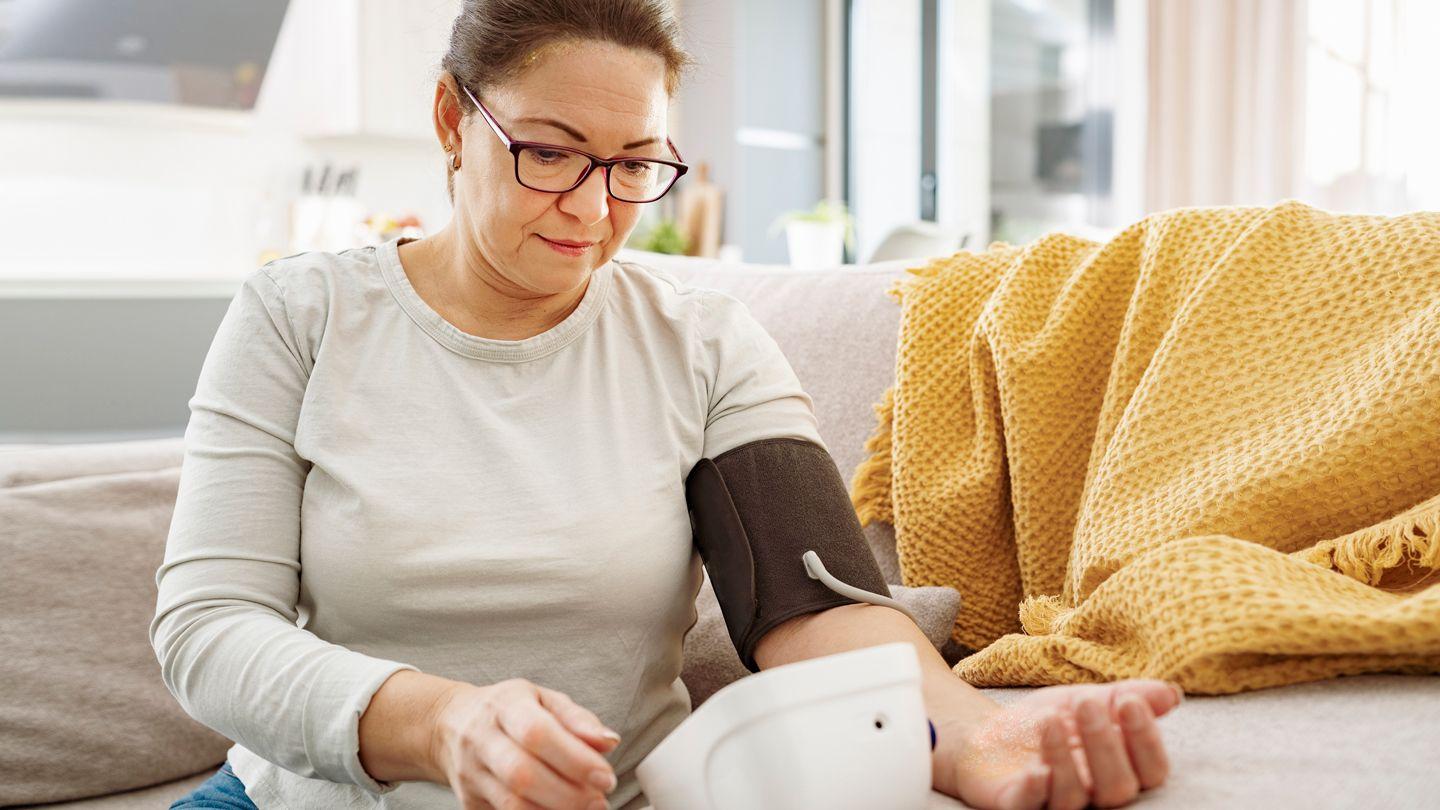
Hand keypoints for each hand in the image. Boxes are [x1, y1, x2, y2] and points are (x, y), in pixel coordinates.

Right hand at [427, 678, 621, 809]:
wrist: (451, 724)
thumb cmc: (508, 710)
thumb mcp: (544, 699)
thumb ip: (578, 720)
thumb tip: (608, 742)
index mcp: (504, 705)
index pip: (538, 733)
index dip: (575, 759)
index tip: (605, 776)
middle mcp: (481, 738)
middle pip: (522, 774)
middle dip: (568, 794)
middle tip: (598, 800)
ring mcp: (470, 773)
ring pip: (511, 803)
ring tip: (584, 809)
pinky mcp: (468, 801)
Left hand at [937, 679, 1181, 809]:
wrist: (990, 734)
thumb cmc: (1047, 722)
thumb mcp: (1086, 701)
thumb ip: (1125, 698)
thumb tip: (1171, 694)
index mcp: (1119, 769)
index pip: (1151, 770)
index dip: (1146, 740)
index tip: (1130, 702)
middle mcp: (1094, 794)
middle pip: (1118, 788)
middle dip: (1106, 745)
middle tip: (1086, 704)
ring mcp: (1056, 803)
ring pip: (1074, 798)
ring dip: (1065, 757)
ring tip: (1051, 719)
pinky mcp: (1017, 805)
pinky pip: (1030, 807)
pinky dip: (1036, 789)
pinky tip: (1035, 769)